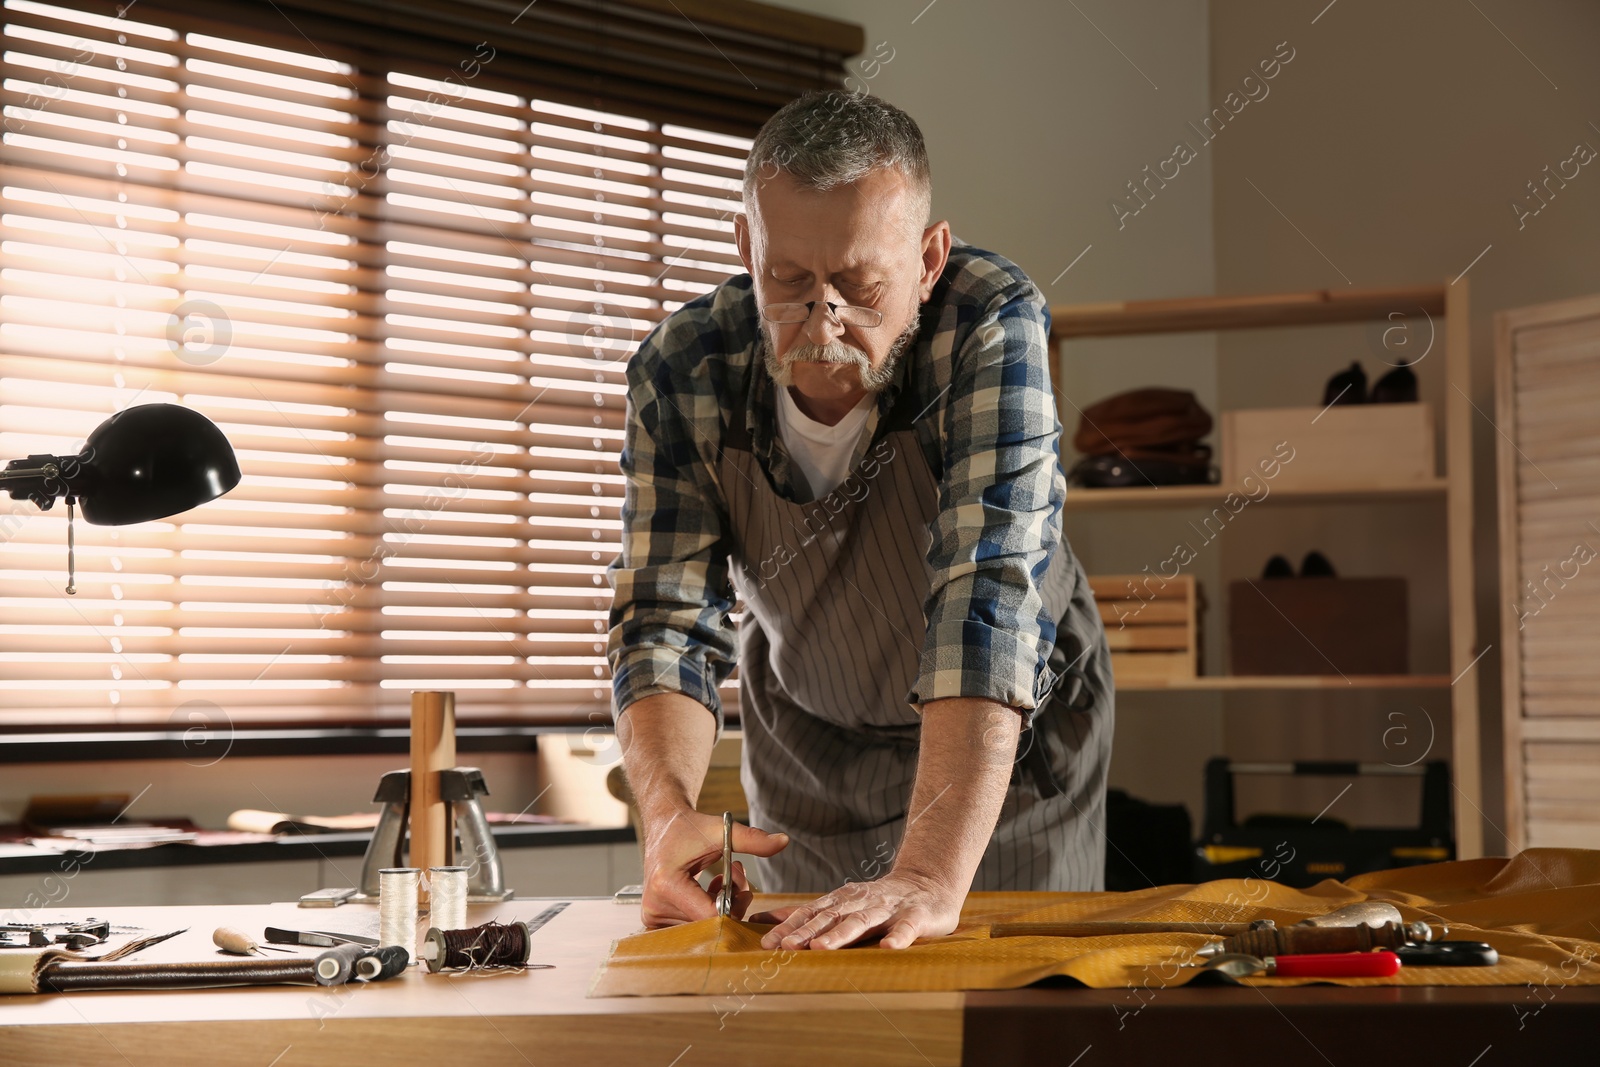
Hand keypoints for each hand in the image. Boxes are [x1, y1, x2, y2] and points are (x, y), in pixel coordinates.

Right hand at [639, 809, 788, 927]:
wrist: (663, 826)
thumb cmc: (690, 828)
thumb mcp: (721, 831)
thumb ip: (752, 840)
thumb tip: (784, 841)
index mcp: (666, 884)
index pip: (710, 916)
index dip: (735, 907)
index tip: (745, 889)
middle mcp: (655, 907)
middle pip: (707, 925)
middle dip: (730, 906)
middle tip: (734, 879)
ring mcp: (652, 917)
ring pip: (701, 928)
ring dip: (719, 909)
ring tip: (721, 881)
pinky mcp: (654, 921)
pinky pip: (690, 927)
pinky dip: (705, 913)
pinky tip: (709, 892)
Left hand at [757, 869, 961, 950]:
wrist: (927, 884)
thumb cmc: (879, 900)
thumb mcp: (841, 902)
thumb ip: (807, 912)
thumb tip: (765, 919)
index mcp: (842, 900)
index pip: (811, 913)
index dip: (789, 927)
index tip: (767, 943)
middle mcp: (861, 902)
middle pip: (831, 917)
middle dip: (807, 931)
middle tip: (786, 946)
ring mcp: (889, 908)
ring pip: (862, 921)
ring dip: (841, 934)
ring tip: (822, 948)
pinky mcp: (916, 916)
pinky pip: (907, 928)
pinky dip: (898, 937)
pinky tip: (888, 947)